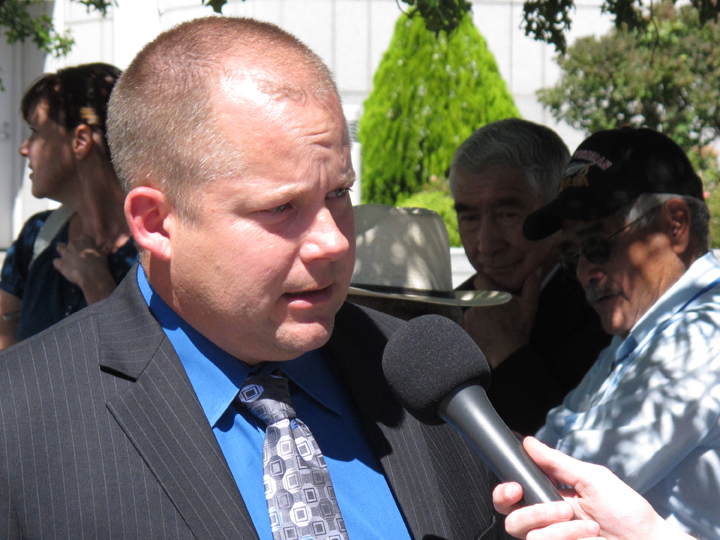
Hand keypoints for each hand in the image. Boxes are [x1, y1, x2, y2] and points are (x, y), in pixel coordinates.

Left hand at [53, 236, 116, 304]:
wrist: (93, 276)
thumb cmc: (100, 264)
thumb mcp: (104, 253)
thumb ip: (100, 248)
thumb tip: (105, 245)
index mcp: (84, 239)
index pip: (83, 238)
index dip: (85, 244)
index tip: (88, 250)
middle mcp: (73, 243)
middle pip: (72, 243)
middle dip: (74, 248)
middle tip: (80, 256)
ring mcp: (65, 253)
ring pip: (60, 249)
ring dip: (63, 252)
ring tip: (67, 258)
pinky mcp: (61, 263)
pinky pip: (56, 261)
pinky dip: (59, 263)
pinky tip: (63, 267)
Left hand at [462, 270, 540, 368]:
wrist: (508, 353)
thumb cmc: (518, 329)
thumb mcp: (529, 306)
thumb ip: (532, 285)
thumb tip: (536, 269)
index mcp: (490, 295)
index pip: (480, 280)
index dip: (486, 284)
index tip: (493, 291)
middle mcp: (477, 304)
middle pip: (477, 297)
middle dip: (485, 302)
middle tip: (497, 314)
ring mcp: (469, 317)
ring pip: (473, 311)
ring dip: (480, 316)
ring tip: (493, 326)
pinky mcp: (465, 329)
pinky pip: (468, 324)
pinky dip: (476, 328)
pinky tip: (487, 333)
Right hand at [493, 437, 692, 539]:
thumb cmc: (626, 511)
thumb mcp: (592, 478)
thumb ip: (557, 462)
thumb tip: (529, 442)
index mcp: (549, 497)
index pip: (513, 495)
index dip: (504, 492)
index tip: (514, 487)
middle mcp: (546, 522)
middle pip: (510, 517)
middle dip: (532, 511)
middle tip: (559, 508)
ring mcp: (552, 539)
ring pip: (528, 533)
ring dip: (559, 527)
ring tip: (588, 526)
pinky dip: (566, 537)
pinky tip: (587, 537)